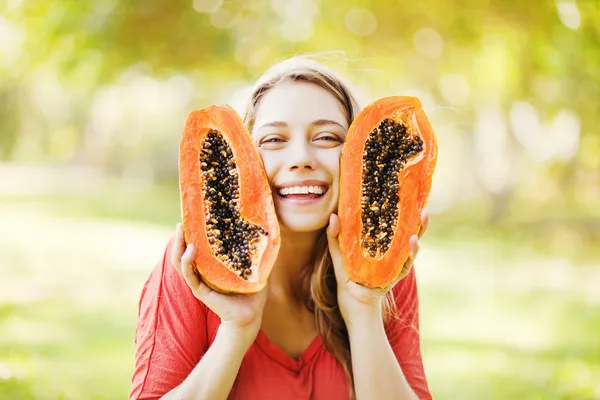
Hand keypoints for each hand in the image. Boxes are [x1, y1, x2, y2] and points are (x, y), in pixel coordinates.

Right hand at [171, 223, 266, 342]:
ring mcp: (199, 281)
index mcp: (210, 264)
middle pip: (182, 251)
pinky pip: (190, 275)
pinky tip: (191, 250)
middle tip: (182, 221)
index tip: (192, 217)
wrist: (251, 314)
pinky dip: (187, 262)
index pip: (195, 245)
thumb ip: (256, 250)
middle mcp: (201, 271)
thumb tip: (266, 229)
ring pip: (180, 262)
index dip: (191, 232)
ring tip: (181, 231)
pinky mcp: (201, 291)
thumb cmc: (252, 290)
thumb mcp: (254, 265)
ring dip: (178, 246)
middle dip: (180, 236)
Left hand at [326, 208, 428, 323]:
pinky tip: (413, 241)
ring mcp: (395, 265)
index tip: (405, 194)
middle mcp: (391, 255)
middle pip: (407, 233)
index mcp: (379, 248)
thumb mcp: (338, 260)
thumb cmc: (348, 285)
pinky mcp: (395, 276)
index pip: (392, 227)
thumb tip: (333, 217)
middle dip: (416, 220)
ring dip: (418, 232)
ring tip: (421, 218)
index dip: (400, 212)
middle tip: (422, 205)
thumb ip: (335, 240)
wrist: (355, 311)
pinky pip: (405, 263)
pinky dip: (410, 252)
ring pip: (411, 247)